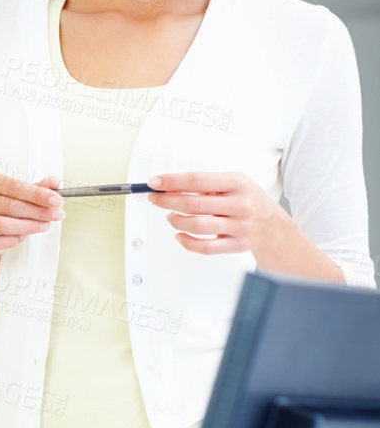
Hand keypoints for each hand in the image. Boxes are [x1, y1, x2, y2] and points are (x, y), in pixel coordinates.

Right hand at [0, 170, 62, 259]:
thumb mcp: (17, 194)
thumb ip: (36, 188)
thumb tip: (56, 182)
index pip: (14, 186)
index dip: (37, 194)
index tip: (56, 200)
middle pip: (9, 205)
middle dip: (37, 211)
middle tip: (56, 214)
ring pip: (2, 224)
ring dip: (28, 226)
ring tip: (44, 225)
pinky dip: (14, 239)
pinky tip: (25, 236)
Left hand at [148, 172, 285, 256]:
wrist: (274, 227)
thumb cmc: (249, 202)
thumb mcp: (233, 184)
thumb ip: (205, 185)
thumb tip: (169, 187)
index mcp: (237, 183)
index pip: (197, 180)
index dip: (171, 181)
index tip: (154, 182)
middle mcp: (239, 204)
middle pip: (193, 204)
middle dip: (167, 201)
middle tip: (155, 199)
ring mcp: (239, 226)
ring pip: (196, 226)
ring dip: (176, 221)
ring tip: (170, 217)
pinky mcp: (236, 245)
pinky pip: (204, 247)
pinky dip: (186, 242)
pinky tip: (180, 235)